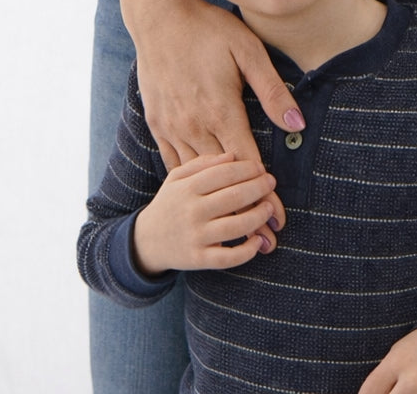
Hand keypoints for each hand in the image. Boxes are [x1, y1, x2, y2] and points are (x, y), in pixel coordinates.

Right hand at [132, 152, 281, 273]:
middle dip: (258, 188)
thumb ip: (203, 164)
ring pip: (235, 227)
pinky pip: (227, 258)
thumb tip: (233, 156)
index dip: (246, 169)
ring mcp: (195, 237)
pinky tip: (258, 242)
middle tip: (271, 182)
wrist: (146, 241)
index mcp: (187, 188)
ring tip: (268, 208)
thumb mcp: (178, 177)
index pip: (224, 173)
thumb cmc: (169, 204)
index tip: (260, 167)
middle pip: (233, 197)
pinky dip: (246, 251)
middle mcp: (192, 211)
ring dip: (258, 217)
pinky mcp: (198, 259)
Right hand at [135, 0, 300, 223]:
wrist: (160, 18)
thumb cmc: (210, 30)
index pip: (248, 165)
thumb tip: (297, 122)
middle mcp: (194, 125)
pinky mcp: (157, 124)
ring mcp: (172, 126)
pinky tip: (202, 199)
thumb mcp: (248, 51)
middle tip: (266, 238)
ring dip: (218, 205)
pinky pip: (174, 163)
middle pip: (224, 180)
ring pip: (197, 177)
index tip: (280, 219)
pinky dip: (190, 183)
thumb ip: (273, 90)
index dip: (266, 195)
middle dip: (245, 209)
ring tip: (238, 229)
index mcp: (220, 109)